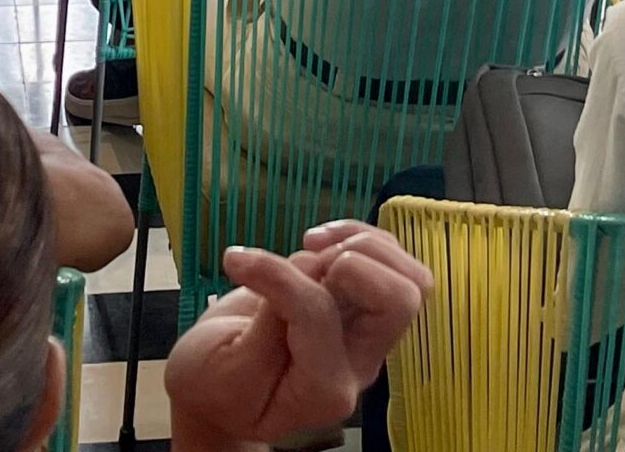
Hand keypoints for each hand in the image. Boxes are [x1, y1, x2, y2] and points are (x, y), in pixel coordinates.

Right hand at [164, 224, 431, 450]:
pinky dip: (358, 235)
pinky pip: (389, 259)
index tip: (237, 263)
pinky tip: (316, 240)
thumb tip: (301, 269)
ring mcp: (365, 333)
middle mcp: (358, 361)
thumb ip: (263, 328)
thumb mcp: (221, 369)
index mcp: (324, 389)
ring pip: (410, 278)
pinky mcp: (360, 305)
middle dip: (354, 260)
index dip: (279, 279)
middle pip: (402, 300)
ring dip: (362, 243)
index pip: (320, 315)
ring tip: (312, 244)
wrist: (218, 389)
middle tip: (305, 258)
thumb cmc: (213, 385)